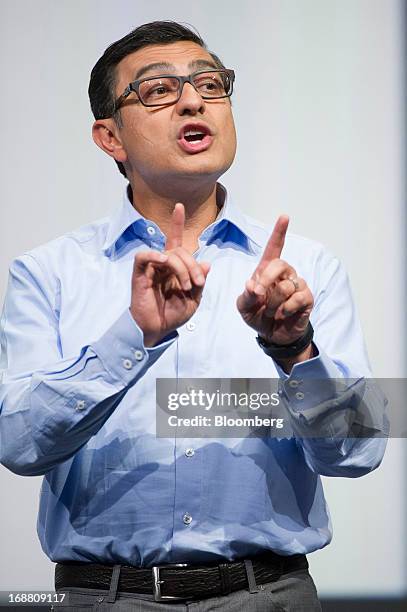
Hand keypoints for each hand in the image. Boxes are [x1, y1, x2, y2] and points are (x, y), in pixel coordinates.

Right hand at [130, 203, 209, 346]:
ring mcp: (151, 268)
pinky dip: (156, 256)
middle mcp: (162, 264)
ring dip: (182, 268)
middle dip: (193, 266)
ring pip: (169, 254)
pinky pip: (145, 256)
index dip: (177, 223)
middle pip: (180, 250)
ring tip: (186, 286)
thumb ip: (200, 281)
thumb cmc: (172, 315)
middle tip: (196, 284)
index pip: (176, 240)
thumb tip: (206, 263)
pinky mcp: (140, 274)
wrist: (157, 330)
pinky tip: (164, 263)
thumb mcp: (193, 299)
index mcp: (174, 267)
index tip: (179, 206)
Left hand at [236, 215, 313, 345]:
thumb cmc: (257, 315)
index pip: (274, 248)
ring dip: (274, 302)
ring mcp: (297, 285)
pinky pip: (298, 298)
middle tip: (259, 294)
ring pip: (287, 286)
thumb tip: (253, 285)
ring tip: (272, 311)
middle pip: (280, 264)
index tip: (284, 217)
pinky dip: (286, 308)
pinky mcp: (306, 298)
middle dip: (267, 279)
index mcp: (267, 271)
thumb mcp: (244, 307)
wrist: (273, 335)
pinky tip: (283, 314)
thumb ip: (246, 295)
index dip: (279, 232)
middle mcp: (284, 274)